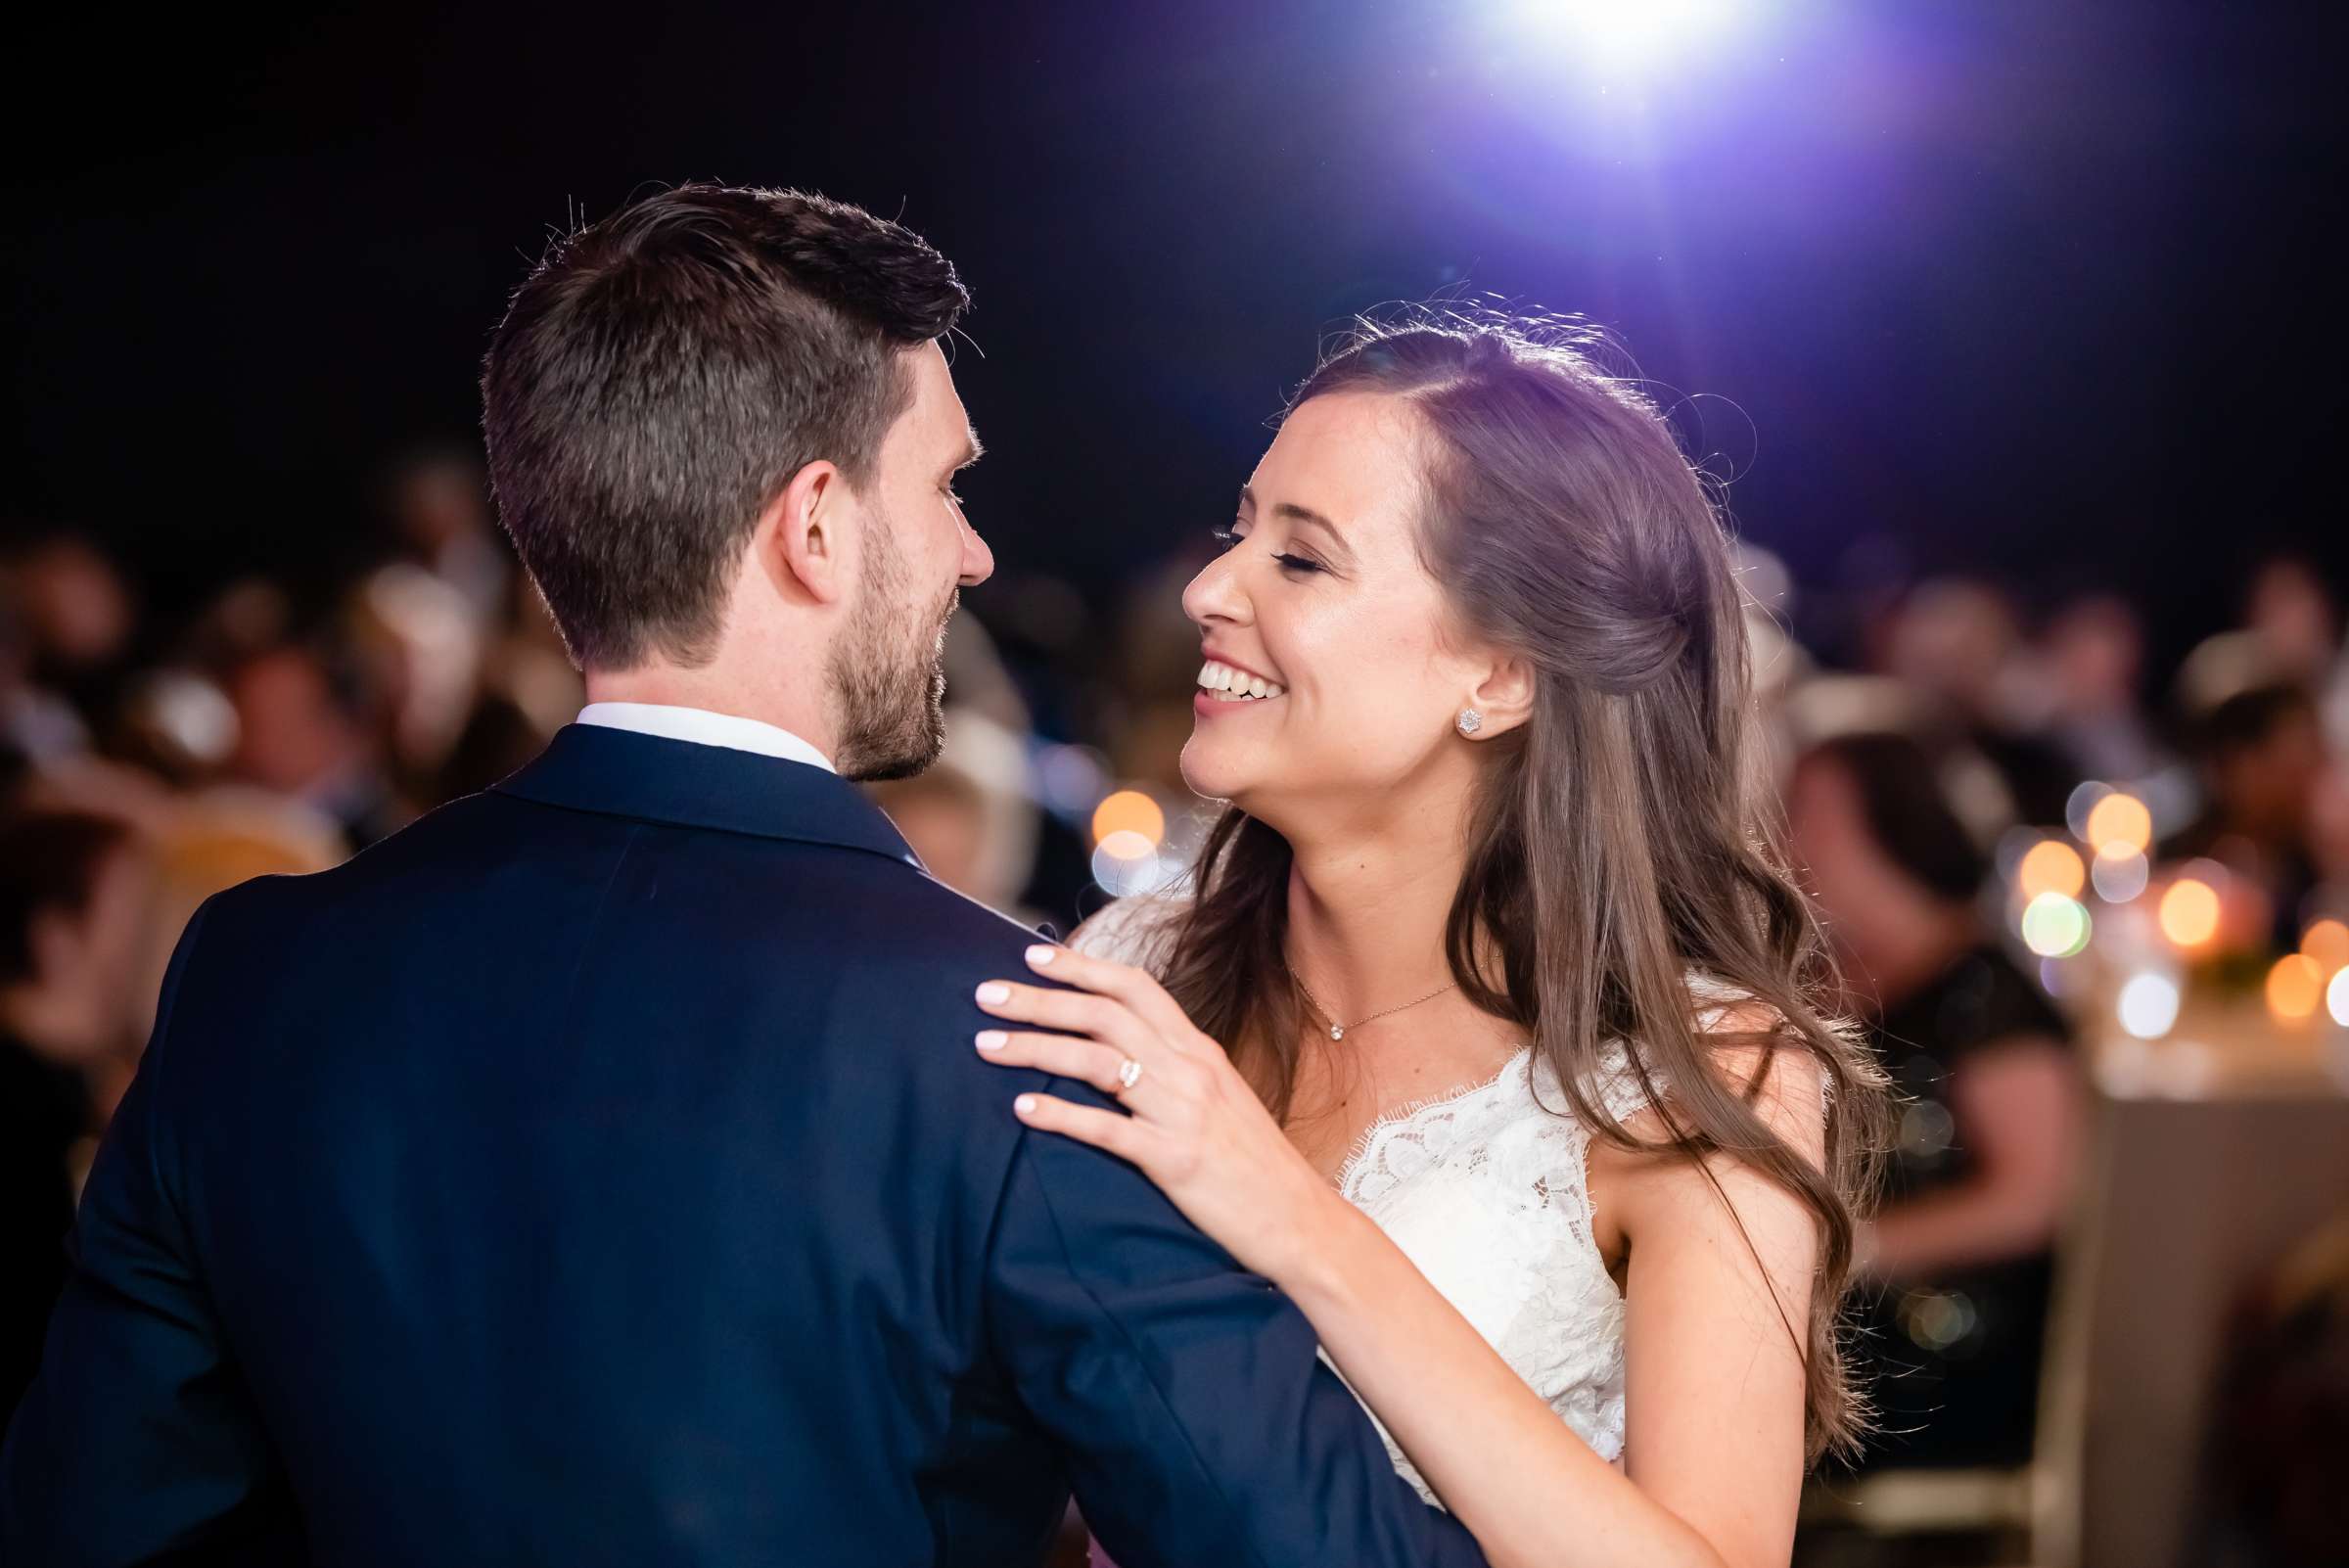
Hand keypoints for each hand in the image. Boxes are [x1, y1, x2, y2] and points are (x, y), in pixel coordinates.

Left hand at [974, 943, 1345, 1284]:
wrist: (1301, 1220)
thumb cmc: (1254, 1164)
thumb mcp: (1219, 1099)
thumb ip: (1174, 1070)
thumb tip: (1119, 1053)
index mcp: (1199, 1051)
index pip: (1136, 988)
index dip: (1082, 966)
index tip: (1033, 954)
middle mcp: (1190, 1070)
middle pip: (1104, 1015)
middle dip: (1039, 999)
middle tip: (985, 994)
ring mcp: (1183, 1113)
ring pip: (1096, 1062)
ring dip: (1035, 1047)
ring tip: (986, 1045)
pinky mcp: (1175, 1160)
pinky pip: (1107, 1130)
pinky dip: (1060, 1115)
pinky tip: (1023, 1109)